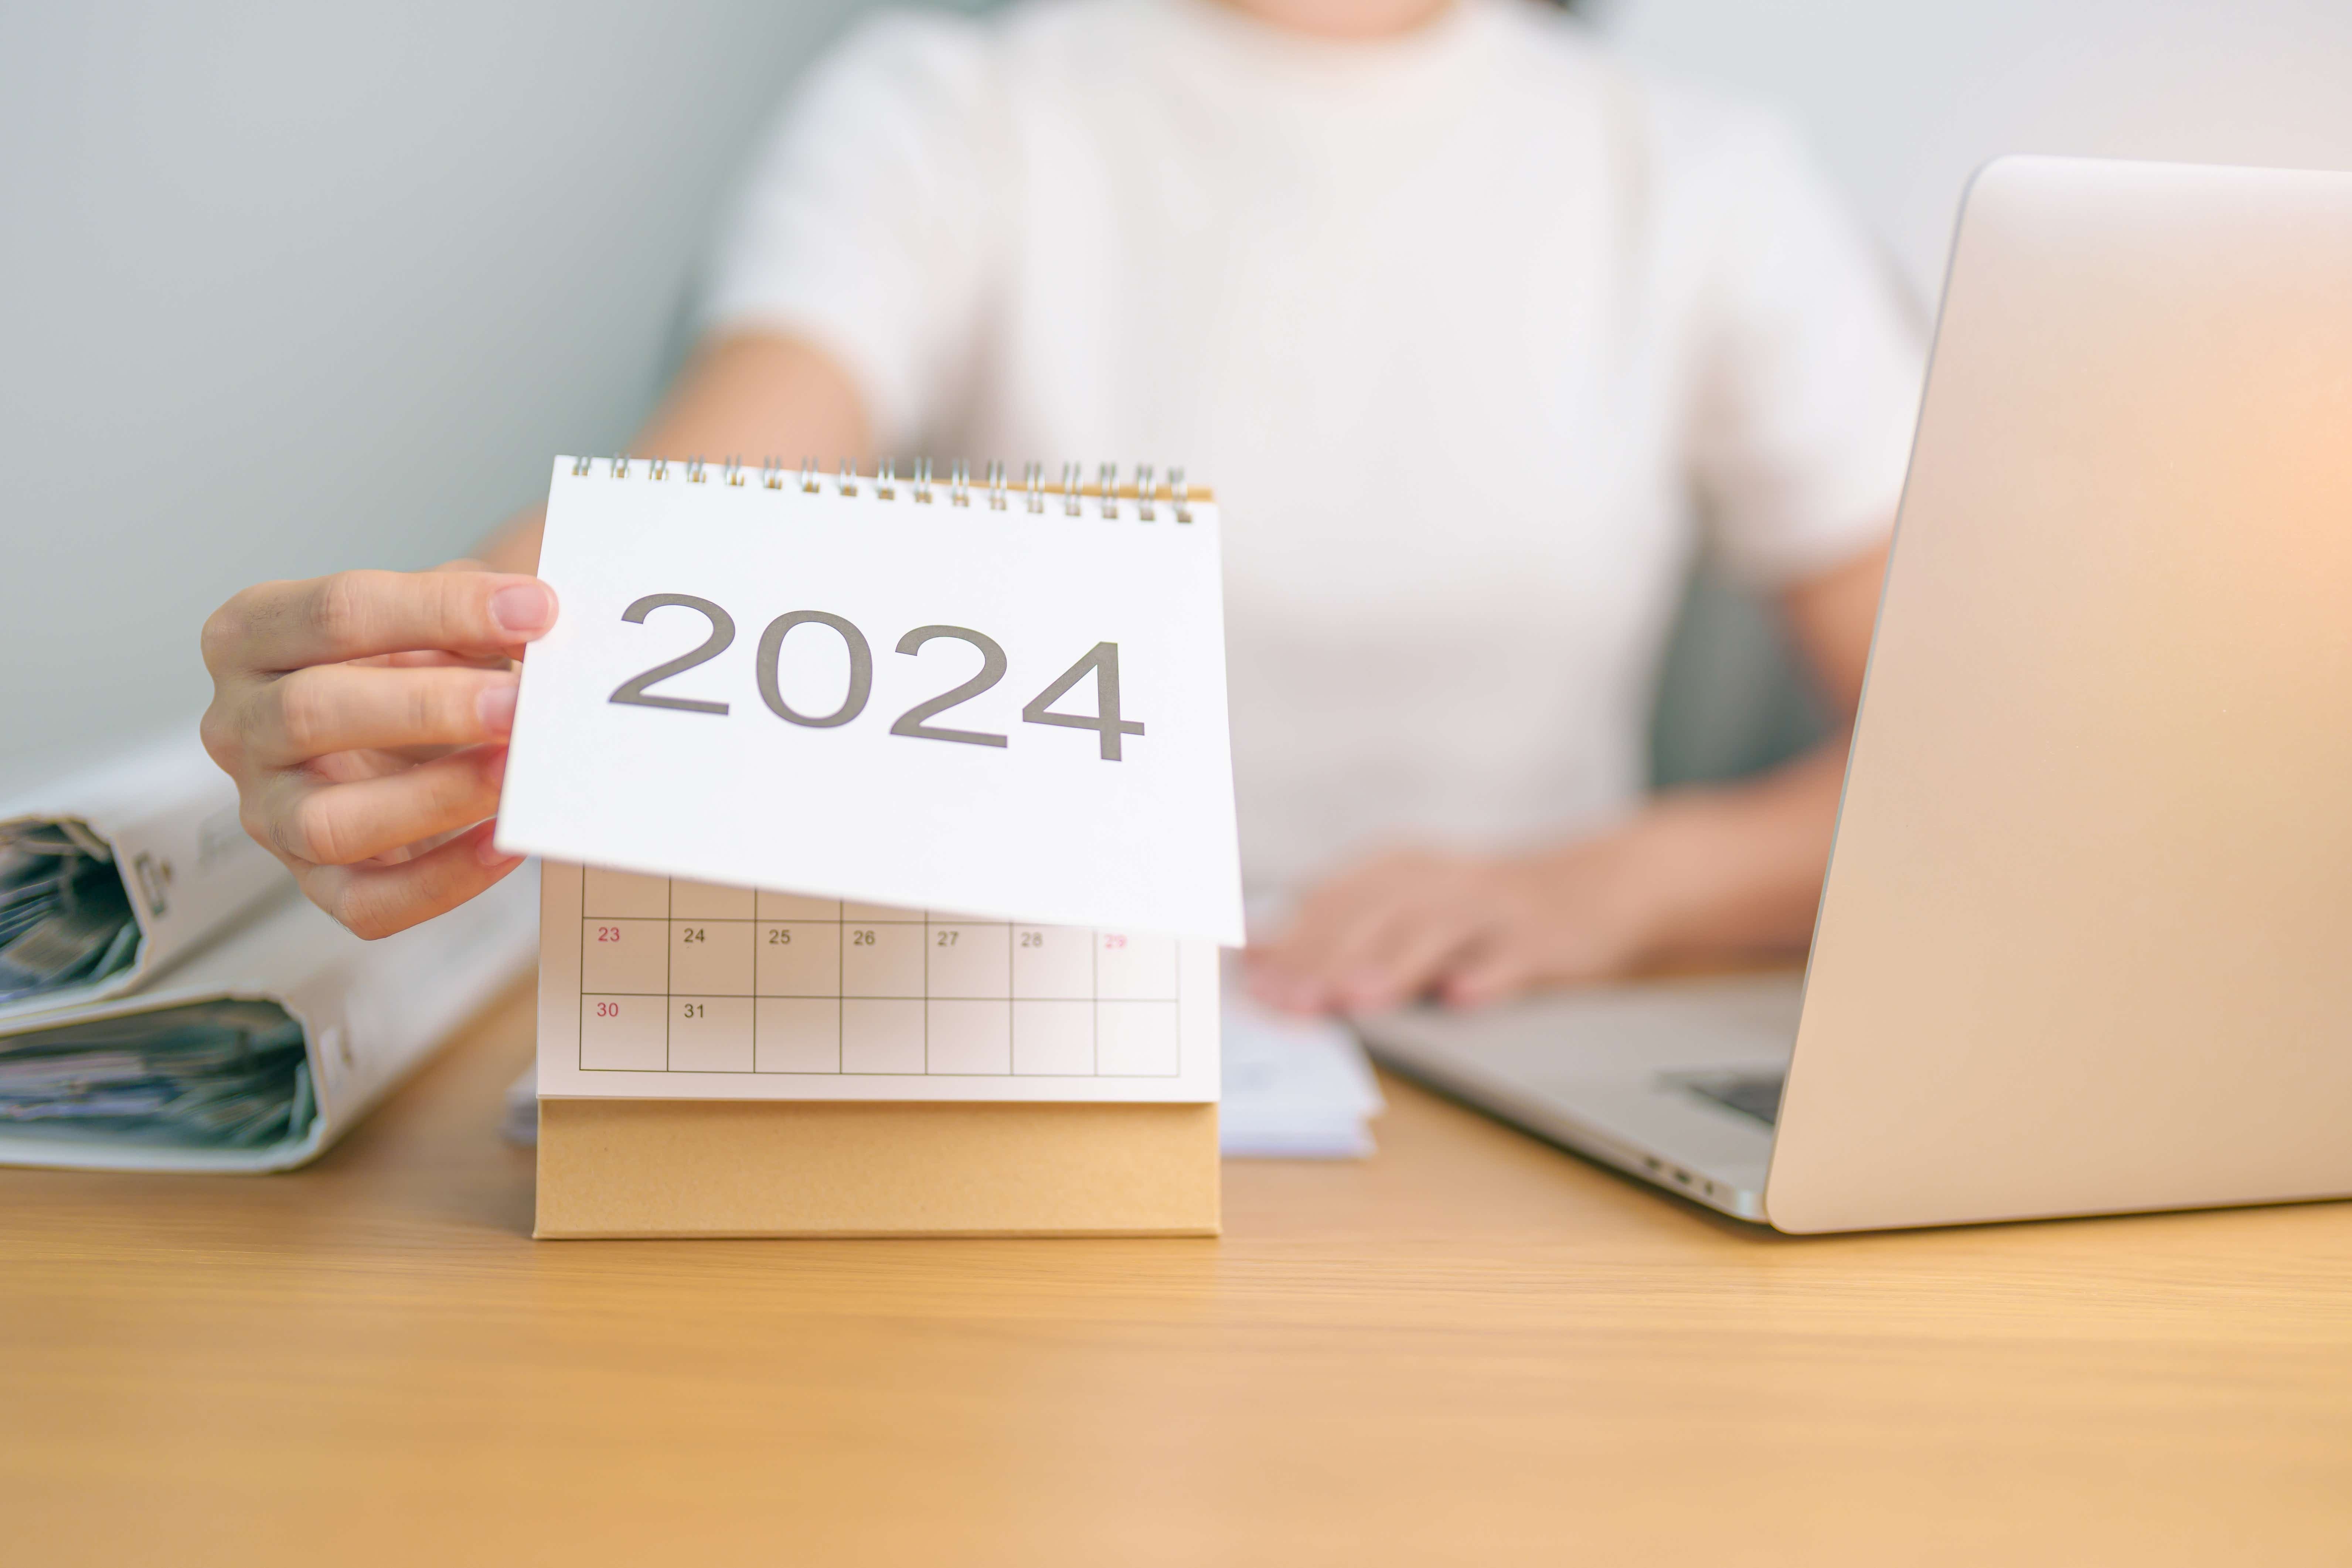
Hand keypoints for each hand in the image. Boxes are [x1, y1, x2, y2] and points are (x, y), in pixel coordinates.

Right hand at [199, 564, 557, 937]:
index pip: (335, 612)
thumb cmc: (415, 667)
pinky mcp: (310, 882)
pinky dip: (443, 879)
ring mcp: (267, 810)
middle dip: (427, 708)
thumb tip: (534, 623)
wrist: (411, 737)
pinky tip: (505, 844)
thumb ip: (467, 619)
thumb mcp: (432, 624)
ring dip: (434, 798)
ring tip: (514, 775)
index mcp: (252, 636)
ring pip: (326, 821)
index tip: (535, 612)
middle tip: (519, 705)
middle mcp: (240, 724)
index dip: (439, 609)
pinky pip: (366, 902)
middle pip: (310, 712)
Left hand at [1244, 838, 1661, 1015]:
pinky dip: (1487, 975)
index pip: (1332, 902)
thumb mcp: (1406, 906)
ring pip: (1438, 933)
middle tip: (1288, 1002)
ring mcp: (1493, 909)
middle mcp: (1440, 881)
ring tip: (1355, 1000)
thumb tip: (1255, 950)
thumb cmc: (1476, 911)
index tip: (1250, 980)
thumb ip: (1338, 927)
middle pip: (1375, 917)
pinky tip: (1462, 997)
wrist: (1590, 889)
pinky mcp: (1542, 938)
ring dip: (1394, 966)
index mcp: (1398, 870)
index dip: (1290, 940)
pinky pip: (1512, 957)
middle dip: (1327, 961)